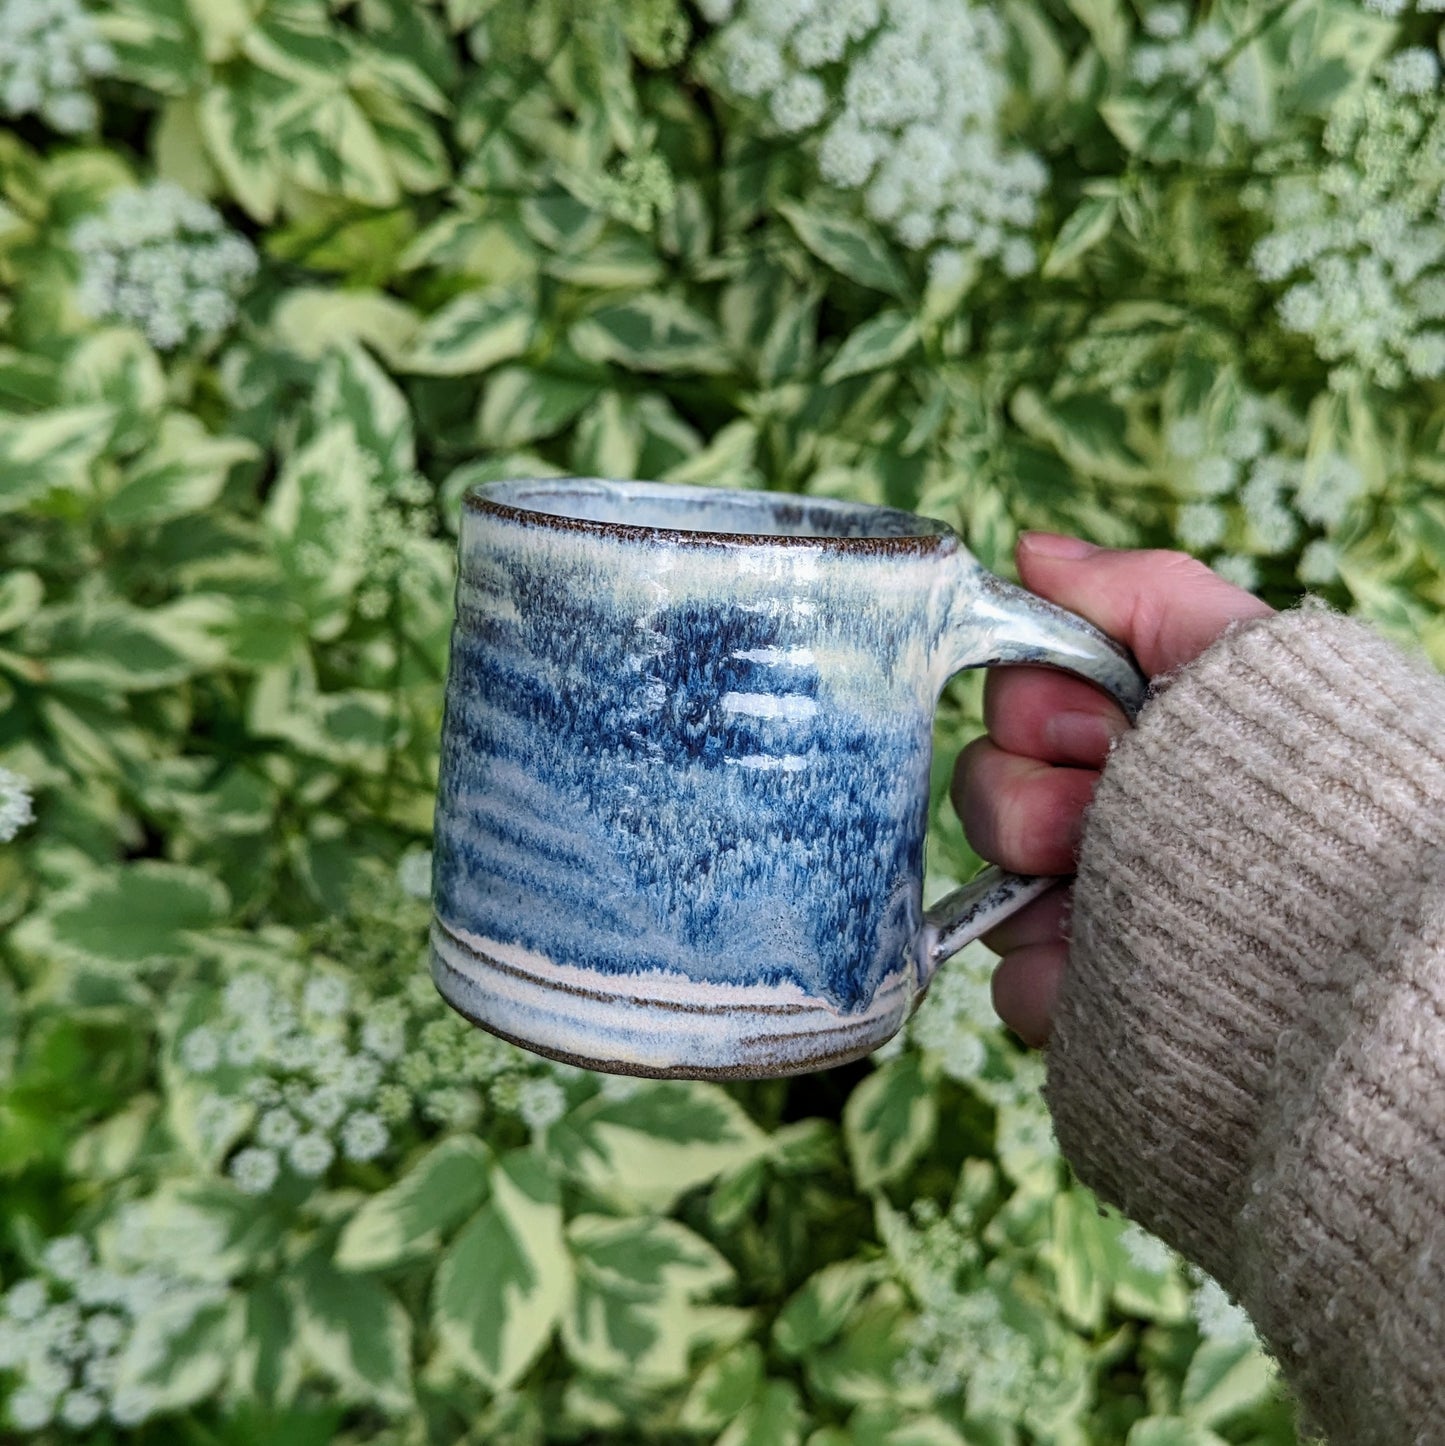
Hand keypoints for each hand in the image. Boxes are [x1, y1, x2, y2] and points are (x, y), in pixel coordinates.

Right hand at [952, 534, 1273, 1046]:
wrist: (1357, 939)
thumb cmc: (1310, 784)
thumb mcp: (1242, 657)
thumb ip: (1137, 590)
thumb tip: (1029, 553)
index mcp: (1124, 741)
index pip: (1011, 703)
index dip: (1037, 707)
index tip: (1105, 726)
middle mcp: (1093, 823)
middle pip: (983, 790)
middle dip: (1041, 801)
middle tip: (1113, 815)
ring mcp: (1081, 915)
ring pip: (989, 886)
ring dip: (1047, 889)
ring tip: (1134, 898)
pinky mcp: (1080, 1004)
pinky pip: (1012, 983)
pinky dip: (1055, 978)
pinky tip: (1112, 967)